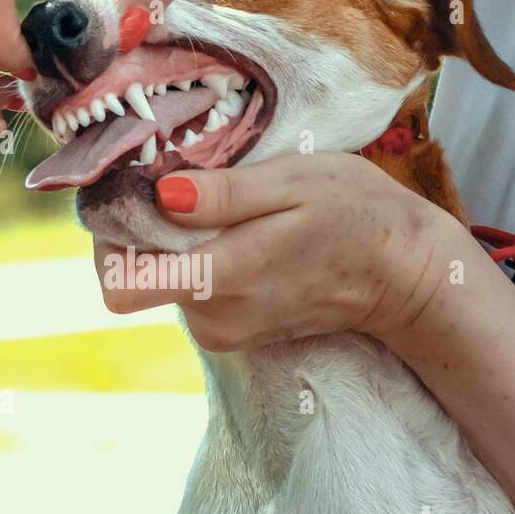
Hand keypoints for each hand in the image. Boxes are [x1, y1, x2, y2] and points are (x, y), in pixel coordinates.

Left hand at [94, 152, 470, 351]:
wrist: (404, 276)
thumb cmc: (355, 215)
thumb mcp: (294, 182)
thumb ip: (224, 195)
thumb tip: (161, 195)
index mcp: (221, 279)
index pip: (120, 285)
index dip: (110, 238)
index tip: (132, 194)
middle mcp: (212, 317)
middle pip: (134, 277)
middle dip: (143, 230)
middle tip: (181, 184)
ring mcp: (222, 331)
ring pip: (161, 281)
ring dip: (175, 242)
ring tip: (221, 205)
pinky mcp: (232, 331)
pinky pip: (190, 290)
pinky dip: (199, 258)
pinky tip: (238, 230)